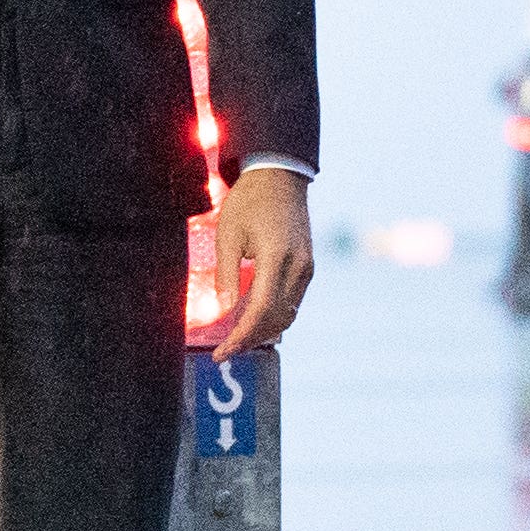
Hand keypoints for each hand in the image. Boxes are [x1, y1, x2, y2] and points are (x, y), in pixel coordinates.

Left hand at [202, 165, 312, 355]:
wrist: (280, 177)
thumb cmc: (250, 202)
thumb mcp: (228, 236)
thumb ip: (226, 276)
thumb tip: (223, 313)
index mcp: (276, 257)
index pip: (260, 311)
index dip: (240, 337)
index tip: (221, 353)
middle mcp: (298, 267)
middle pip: (276, 319)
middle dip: (249, 339)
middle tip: (225, 351)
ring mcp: (307, 268)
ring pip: (287, 314)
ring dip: (263, 331)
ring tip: (237, 338)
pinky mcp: (308, 266)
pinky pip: (292, 301)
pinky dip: (273, 316)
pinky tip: (254, 318)